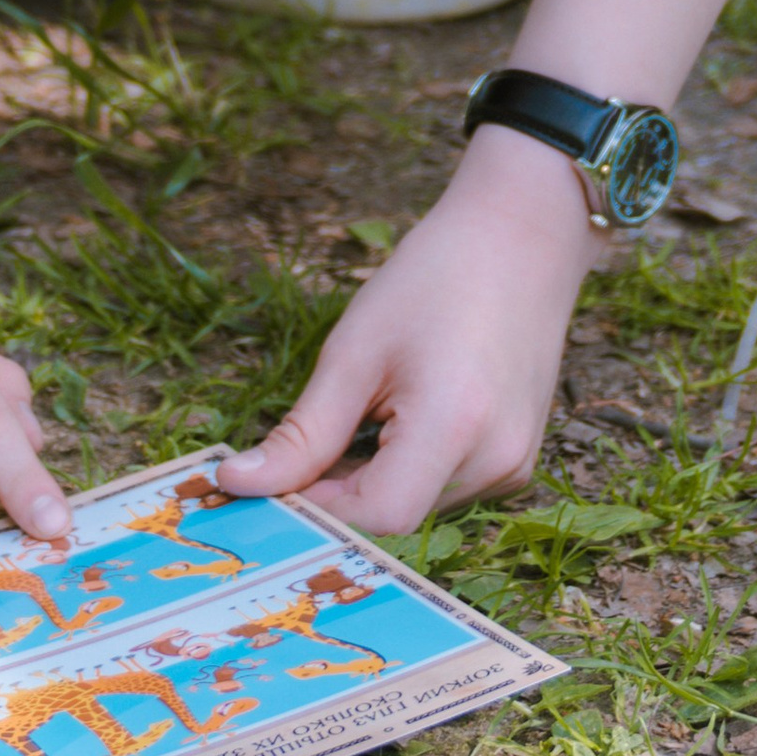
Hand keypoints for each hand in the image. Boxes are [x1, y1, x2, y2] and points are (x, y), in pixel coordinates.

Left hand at [217, 133, 593, 532]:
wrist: (520, 237)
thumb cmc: (433, 278)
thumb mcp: (354, 351)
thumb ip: (301, 434)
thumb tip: (236, 483)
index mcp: (454, 425)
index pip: (378, 517)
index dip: (318, 511)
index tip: (273, 484)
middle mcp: (496, 459)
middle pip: (397, 517)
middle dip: (340, 496)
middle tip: (305, 445)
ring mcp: (515, 465)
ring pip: (419, 508)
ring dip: (375, 483)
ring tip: (367, 413)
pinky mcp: (519, 462)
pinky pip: (447, 490)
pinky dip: (410, 471)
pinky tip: (404, 417)